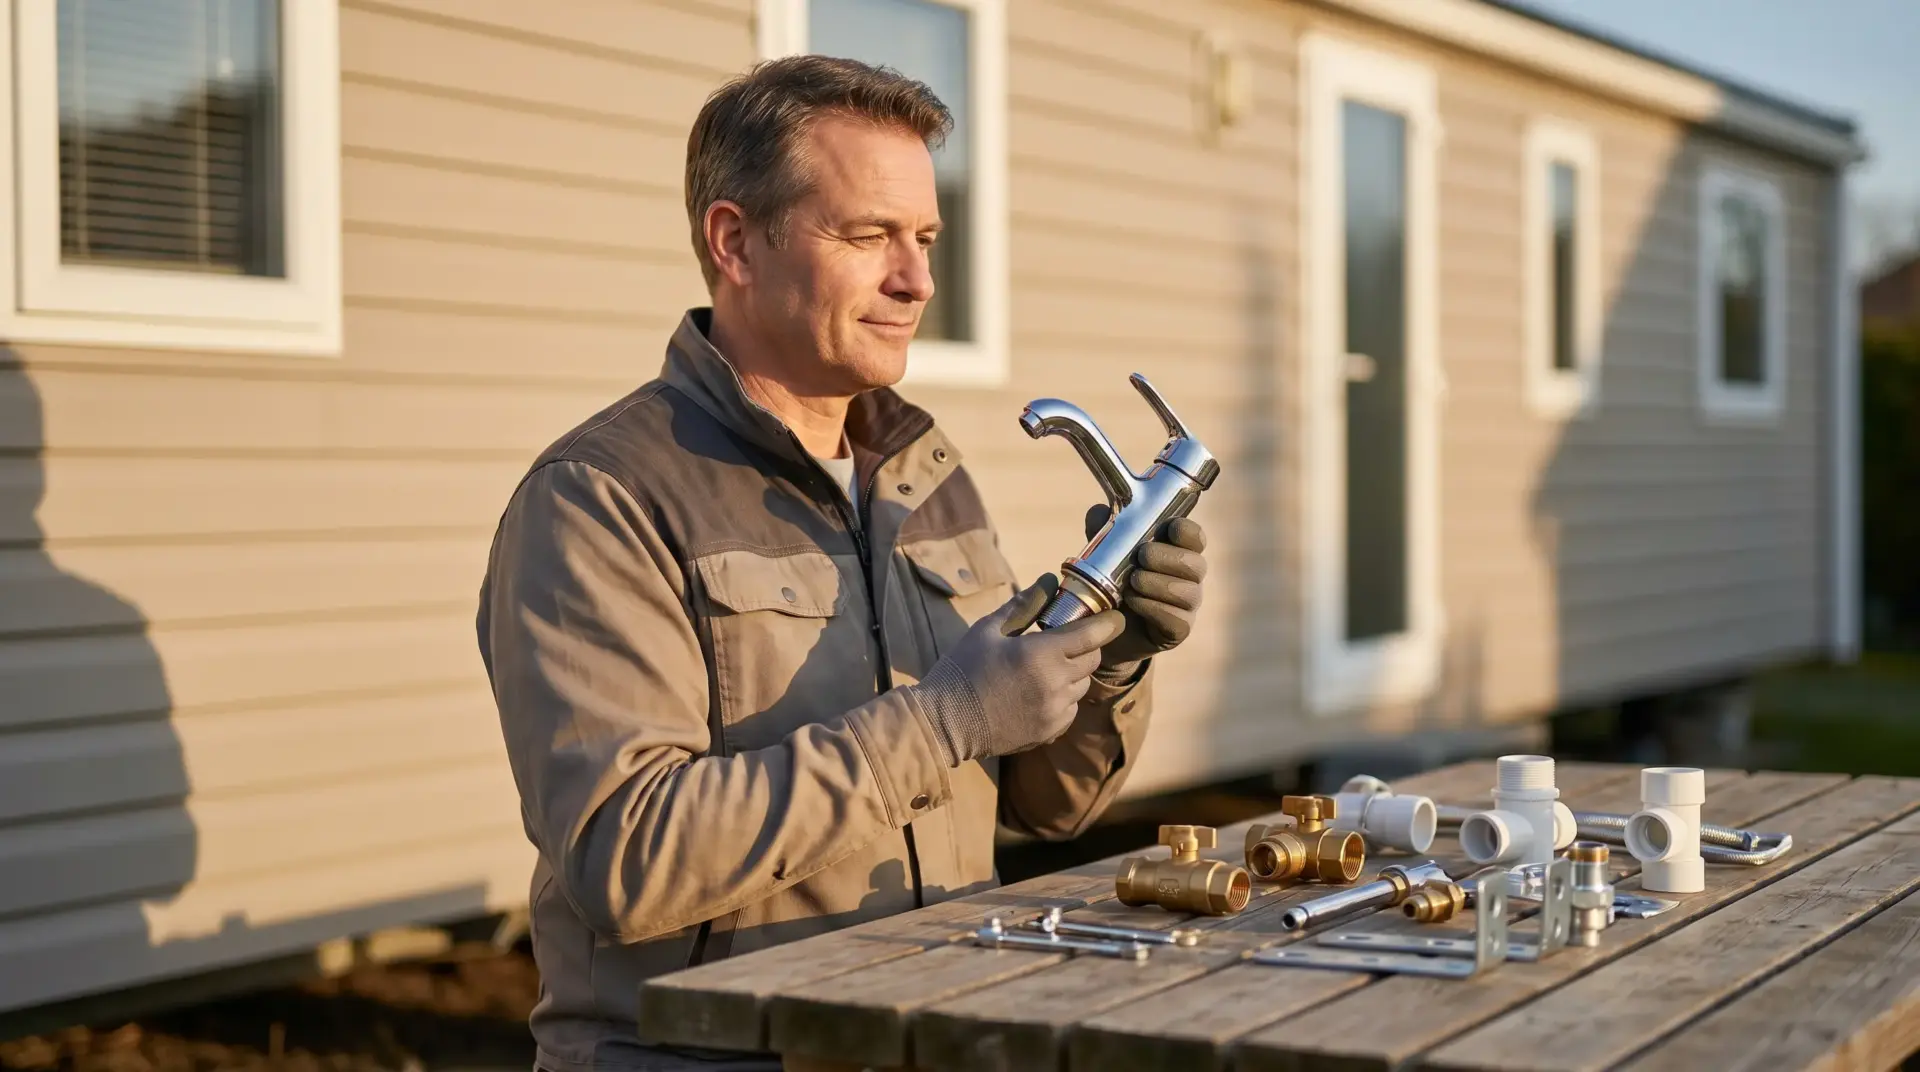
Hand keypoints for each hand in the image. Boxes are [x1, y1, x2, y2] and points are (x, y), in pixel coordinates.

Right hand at [908, 575, 1126, 764]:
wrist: (945, 723)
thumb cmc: (962, 670)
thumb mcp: (988, 630)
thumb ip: (1024, 605)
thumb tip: (1051, 581)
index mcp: (1041, 654)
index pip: (1093, 634)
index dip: (1109, 623)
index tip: (1115, 616)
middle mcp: (1055, 684)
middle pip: (1093, 659)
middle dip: (1086, 646)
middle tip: (1065, 640)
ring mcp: (1055, 711)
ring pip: (1083, 685)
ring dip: (1073, 673)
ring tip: (1044, 668)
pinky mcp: (1050, 732)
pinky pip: (1070, 709)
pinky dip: (1063, 698)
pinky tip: (1036, 693)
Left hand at [1082, 504, 1207, 676]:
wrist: (1110, 628)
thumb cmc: (1116, 581)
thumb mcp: (1107, 553)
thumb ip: (1104, 531)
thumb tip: (1099, 512)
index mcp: (1178, 550)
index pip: (1195, 536)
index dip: (1185, 530)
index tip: (1167, 528)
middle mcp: (1190, 577)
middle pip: (1195, 563)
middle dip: (1166, 557)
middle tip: (1141, 557)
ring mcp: (1188, 605)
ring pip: (1187, 592)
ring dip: (1157, 584)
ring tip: (1132, 583)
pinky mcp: (1180, 629)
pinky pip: (1176, 619)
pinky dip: (1152, 608)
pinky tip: (1134, 602)